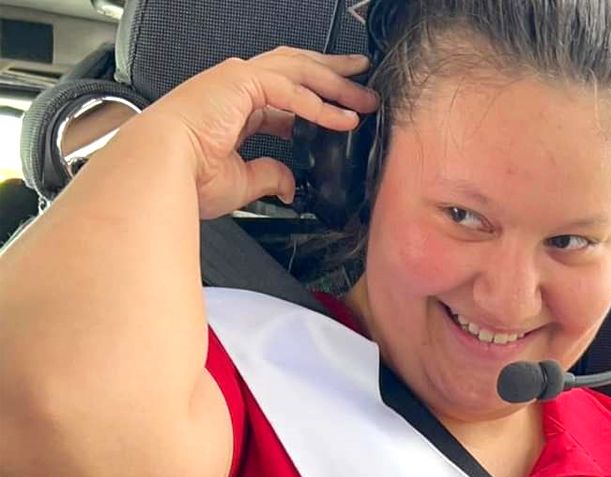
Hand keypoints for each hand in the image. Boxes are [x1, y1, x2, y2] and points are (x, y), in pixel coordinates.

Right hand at [136, 46, 377, 218]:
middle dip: (333, 75)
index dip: (317, 102)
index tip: (343, 113)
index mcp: (232, 108)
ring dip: (336, 83)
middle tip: (363, 84)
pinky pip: (291, 89)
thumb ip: (269, 176)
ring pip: (298, 70)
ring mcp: (236, 79)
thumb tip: (290, 185)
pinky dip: (319, 104)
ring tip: (364, 97)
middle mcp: (234, 88)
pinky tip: (343, 119)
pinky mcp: (239, 80)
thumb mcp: (241, 181)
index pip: (284, 95)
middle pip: (296, 70)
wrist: (160, 171)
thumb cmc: (186, 178)